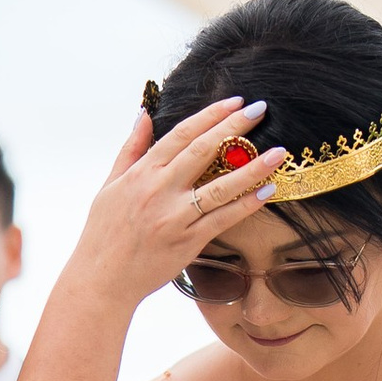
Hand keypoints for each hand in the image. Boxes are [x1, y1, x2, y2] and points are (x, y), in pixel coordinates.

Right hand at [60, 95, 289, 314]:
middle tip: (261, 109)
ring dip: (253, 167)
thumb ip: (131, 149)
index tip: (234, 101)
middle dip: (235, 127)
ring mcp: (175, 216)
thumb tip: (144, 115)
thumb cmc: (104, 233)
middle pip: (203, 150)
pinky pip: (223, 218)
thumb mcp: (110, 185)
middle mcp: (159, 190)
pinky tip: (268, 191)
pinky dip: (246, 204)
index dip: (211, 115)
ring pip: (220, 186)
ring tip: (279, 152)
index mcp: (142, 173)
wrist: (102, 279)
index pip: (181, 134)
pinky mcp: (188, 241)